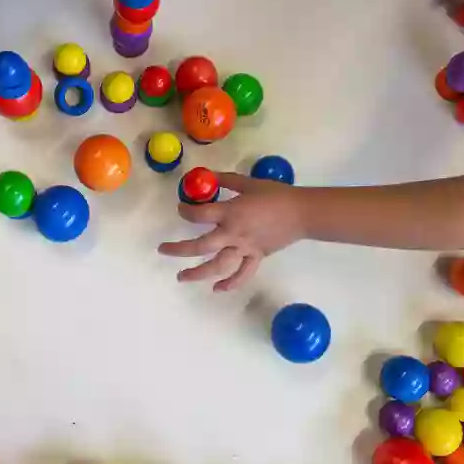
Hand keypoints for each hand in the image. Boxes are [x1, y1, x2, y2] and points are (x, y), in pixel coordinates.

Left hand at [158, 173, 304, 290]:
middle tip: (163, 250)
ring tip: (181, 277)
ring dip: (197, 273)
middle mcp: (233, 234)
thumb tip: (206, 175)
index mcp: (230, 213)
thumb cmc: (275, 194)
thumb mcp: (247, 183)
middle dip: (179, 249)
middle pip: (200, 246)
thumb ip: (225, 180)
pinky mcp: (256, 257)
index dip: (185, 212)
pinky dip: (230, 284)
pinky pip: (242, 274)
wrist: (300, 212)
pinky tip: (217, 289)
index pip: (199, 215)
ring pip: (217, 266)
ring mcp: (244, 249)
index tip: (180, 210)